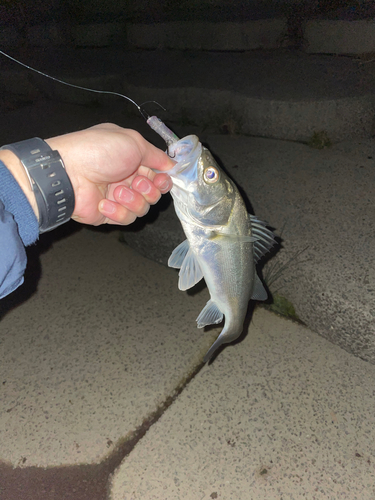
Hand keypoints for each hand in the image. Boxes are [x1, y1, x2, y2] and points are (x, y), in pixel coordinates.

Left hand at [44, 123, 173, 224]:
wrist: (69, 173)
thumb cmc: (98, 151)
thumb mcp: (133, 142)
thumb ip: (156, 155)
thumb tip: (172, 164)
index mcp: (131, 159)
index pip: (158, 174)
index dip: (163, 180)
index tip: (162, 180)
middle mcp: (126, 177)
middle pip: (154, 193)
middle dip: (149, 190)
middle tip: (135, 182)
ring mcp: (117, 197)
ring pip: (142, 208)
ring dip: (133, 200)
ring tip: (116, 191)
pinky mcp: (109, 214)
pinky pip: (126, 218)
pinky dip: (117, 211)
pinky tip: (104, 202)